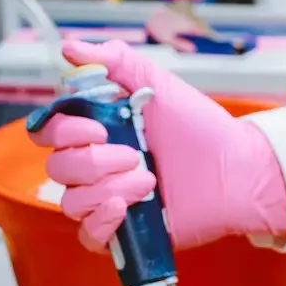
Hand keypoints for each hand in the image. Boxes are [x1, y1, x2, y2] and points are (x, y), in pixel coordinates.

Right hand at [30, 35, 285, 251]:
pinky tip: (124, 207)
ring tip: (149, 180)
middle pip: (57, 167)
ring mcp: (105, 200)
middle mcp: (95, 166)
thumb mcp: (156, 84)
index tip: (100, 126)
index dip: (63, 130)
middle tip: (135, 154)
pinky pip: (87, 237)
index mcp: (96, 131)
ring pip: (70, 202)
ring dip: (106, 188)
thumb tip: (69, 48)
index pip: (49, 131)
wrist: (236, 168)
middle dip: (94, 161)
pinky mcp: (122, 233)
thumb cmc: (199, 127)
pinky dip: (100, 222)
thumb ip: (114, 61)